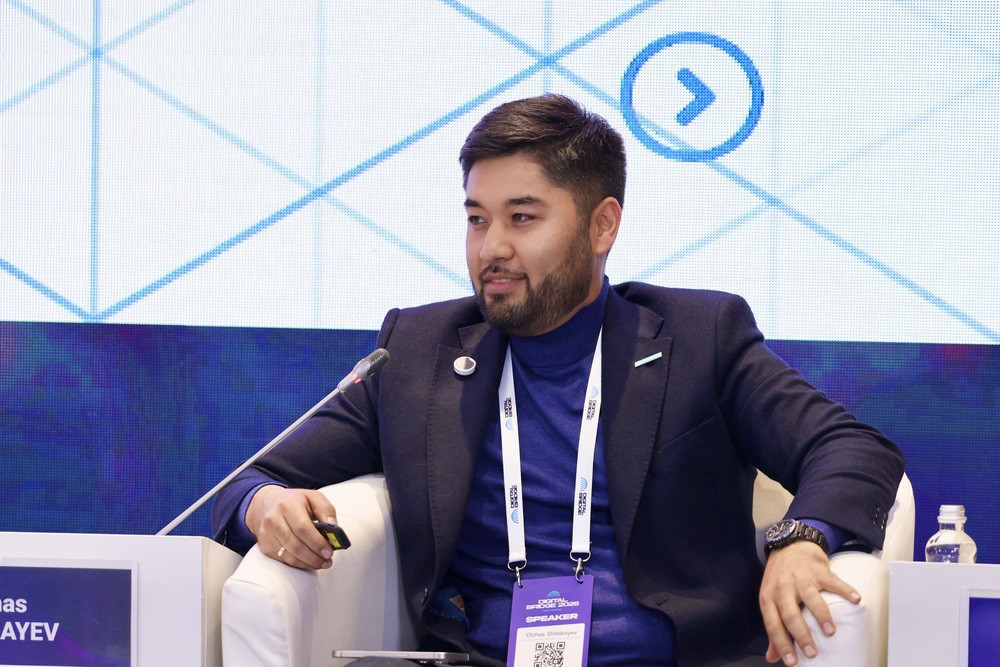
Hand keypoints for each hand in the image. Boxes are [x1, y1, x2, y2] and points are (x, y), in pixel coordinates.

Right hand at [245, 485, 338, 569]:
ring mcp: (266, 534)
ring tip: (322, 563)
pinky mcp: (264, 546)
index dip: (317, 543)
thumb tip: (334, 528)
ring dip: (308, 563)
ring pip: (289, 556)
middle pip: (296, 545)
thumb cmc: (295, 501)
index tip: (329, 552)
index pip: (303, 528)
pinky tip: (309, 562)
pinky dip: (299, 564)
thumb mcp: (313, 497)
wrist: (266, 504)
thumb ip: (326, 510)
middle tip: (328, 561)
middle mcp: (273, 520)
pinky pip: (283, 560)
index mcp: (287, 505)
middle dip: (314, 557)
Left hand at [759, 541, 860, 664]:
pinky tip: (856, 599)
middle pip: (790, 613)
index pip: (773, 624)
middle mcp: (782, 588)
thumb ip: (774, 627)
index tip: (792, 662)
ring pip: (810, 597)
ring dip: (821, 615)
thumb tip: (772, 657)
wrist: (788, 546)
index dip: (781, 644)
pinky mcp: (818, 570)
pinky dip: (845, 589)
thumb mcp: (771, 600)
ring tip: (830, 632)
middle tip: (812, 652)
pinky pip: (833, 581)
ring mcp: (801, 578)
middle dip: (801, 634)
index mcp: (769, 598)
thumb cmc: (779, 579)